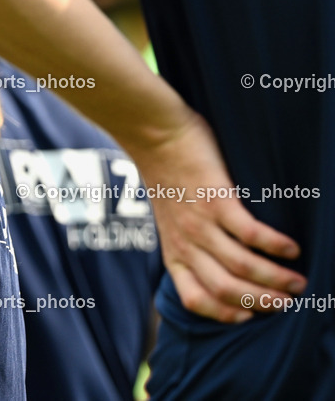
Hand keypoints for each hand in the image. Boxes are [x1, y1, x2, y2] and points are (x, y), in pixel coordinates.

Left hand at [130, 111, 305, 321]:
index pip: (195, 299)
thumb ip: (190, 244)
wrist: (154, 137)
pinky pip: (250, 234)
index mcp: (174, 252)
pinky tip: (291, 248)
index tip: (250, 316)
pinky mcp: (216, 201)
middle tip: (289, 301)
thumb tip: (219, 264)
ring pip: (242, 267)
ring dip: (276, 279)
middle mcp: (186, 243)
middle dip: (262, 302)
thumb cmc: (167, 176)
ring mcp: (200, 223)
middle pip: (227, 290)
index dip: (225, 314)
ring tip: (298, 281)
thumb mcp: (170, 221)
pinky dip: (275, 246)